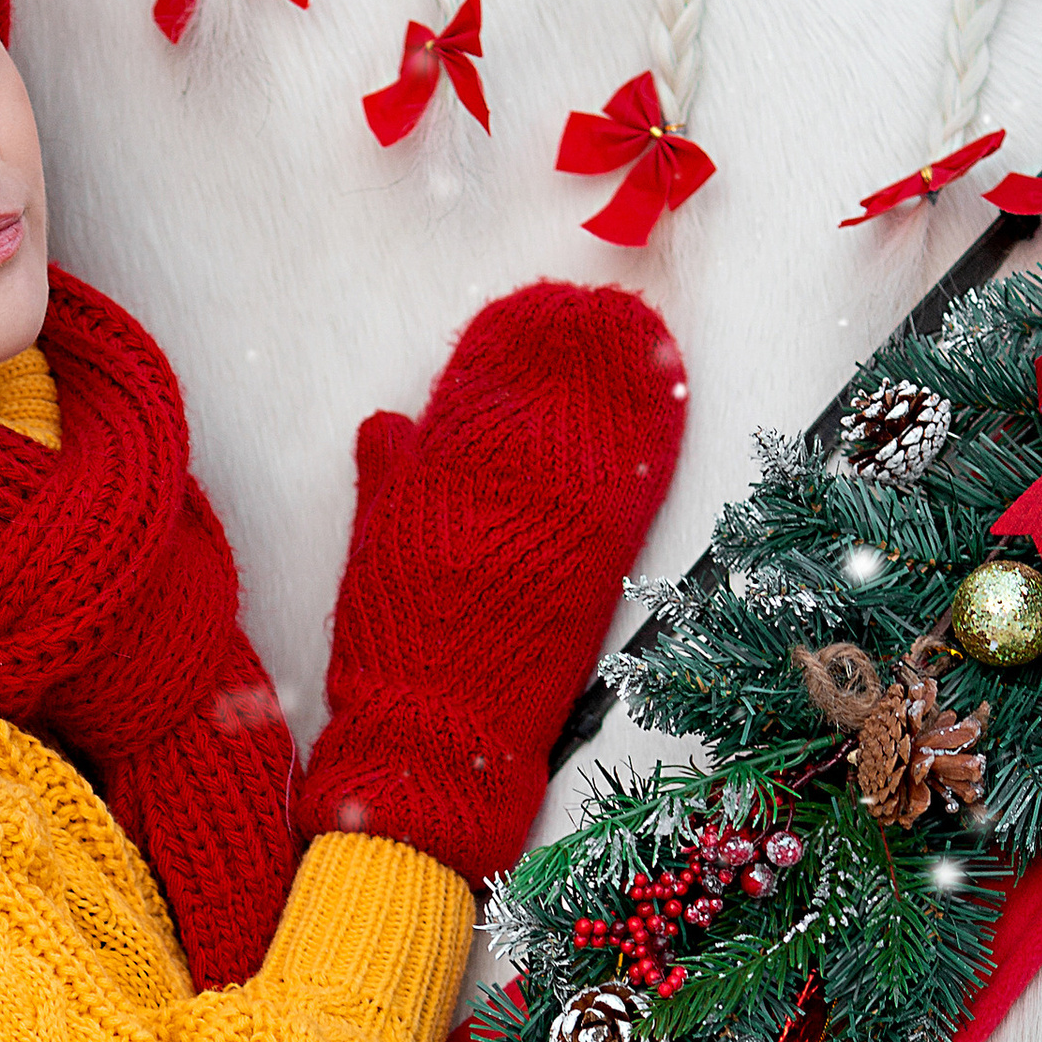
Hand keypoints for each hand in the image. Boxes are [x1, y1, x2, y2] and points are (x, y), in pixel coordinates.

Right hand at [293, 282, 686, 887]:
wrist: (435, 736)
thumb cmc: (392, 653)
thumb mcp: (372, 551)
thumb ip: (385, 479)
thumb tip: (388, 419)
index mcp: (426, 485)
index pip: (469, 396)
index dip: (498, 350)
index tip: (522, 308)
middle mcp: (488, 492)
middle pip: (535, 402)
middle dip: (564, 350)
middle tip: (592, 306)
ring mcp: (546, 524)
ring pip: (584, 430)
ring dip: (613, 376)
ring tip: (634, 327)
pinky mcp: (596, 564)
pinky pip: (626, 480)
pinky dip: (648, 432)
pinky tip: (669, 392)